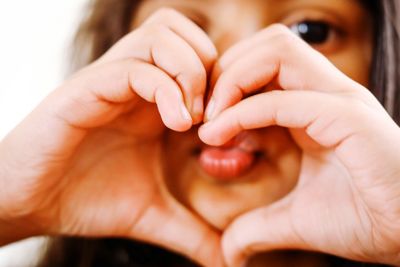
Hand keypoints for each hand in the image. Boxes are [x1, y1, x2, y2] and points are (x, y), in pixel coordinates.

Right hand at [0, 9, 223, 265]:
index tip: (231, 124)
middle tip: (214, 113)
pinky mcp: (87, 88)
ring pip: (162, 35)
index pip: (199, 53)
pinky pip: (134, 66)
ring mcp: (110, 80)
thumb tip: (231, 261)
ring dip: (190, 72)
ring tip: (192, 119)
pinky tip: (174, 124)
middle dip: (210, 66)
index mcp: (152, 101)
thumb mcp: (155, 215)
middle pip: (183, 30)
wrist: (32, 203)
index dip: (225, 81)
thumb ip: (195, 233)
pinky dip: (164, 89)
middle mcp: (134, 81)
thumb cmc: (89, 200)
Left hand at [199, 24, 399, 265]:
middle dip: (224, 72)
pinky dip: (244, 112)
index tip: (199, 122)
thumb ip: (257, 226)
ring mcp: (339, 100)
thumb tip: (227, 251)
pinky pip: (285, 98)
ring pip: (276, 52)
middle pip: (266, 46)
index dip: (224, 88)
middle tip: (200, 112)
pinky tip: (218, 134)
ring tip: (209, 119)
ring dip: (232, 81)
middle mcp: (325, 94)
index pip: (262, 68)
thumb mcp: (295, 220)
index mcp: (313, 108)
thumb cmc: (363, 221)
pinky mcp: (349, 117)